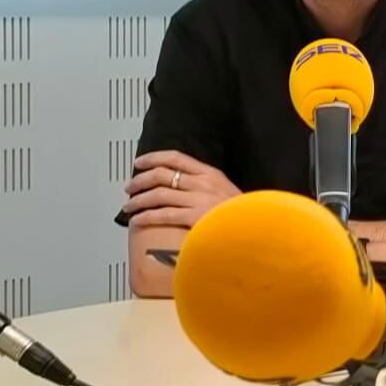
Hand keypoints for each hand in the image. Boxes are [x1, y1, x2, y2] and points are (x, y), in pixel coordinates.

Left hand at [123, 151, 240, 229]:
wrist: (257, 228)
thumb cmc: (243, 215)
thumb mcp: (227, 191)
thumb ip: (208, 186)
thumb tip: (185, 187)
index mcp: (210, 173)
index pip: (175, 158)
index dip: (153, 158)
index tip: (139, 163)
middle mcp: (202, 183)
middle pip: (161, 175)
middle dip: (140, 180)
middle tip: (129, 188)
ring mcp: (198, 200)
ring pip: (158, 194)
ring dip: (138, 200)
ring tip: (129, 207)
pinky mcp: (194, 218)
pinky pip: (162, 215)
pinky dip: (146, 217)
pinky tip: (137, 221)